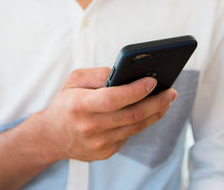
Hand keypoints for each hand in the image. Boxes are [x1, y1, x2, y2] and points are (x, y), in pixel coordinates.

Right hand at [39, 67, 177, 161]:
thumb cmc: (66, 103)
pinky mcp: (106, 152)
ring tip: (166, 100)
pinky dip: (141, 122)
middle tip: (171, 92)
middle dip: (156, 102)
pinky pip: (130, 135)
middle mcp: (89, 127)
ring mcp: (98, 143)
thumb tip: (125, 72)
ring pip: (135, 127)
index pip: (113, 99)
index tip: (153, 81)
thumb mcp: (74, 81)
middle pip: (132, 115)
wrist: (52, 136)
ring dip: (155, 113)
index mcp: (79, 105)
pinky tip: (149, 112)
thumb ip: (98, 74)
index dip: (136, 90)